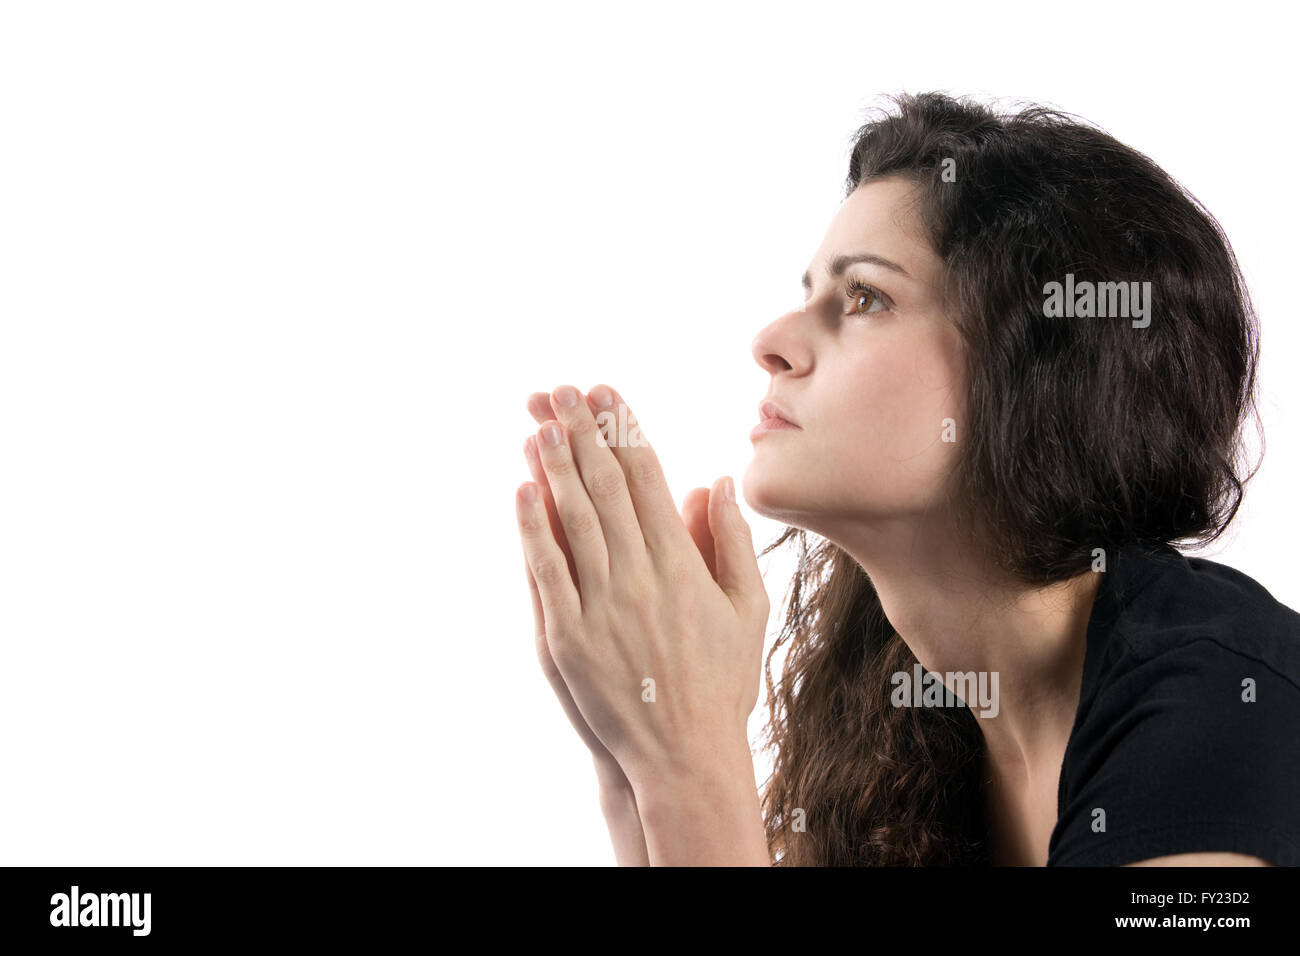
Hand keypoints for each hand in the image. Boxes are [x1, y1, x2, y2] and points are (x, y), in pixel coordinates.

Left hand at [515, 384, 769, 791]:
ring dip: (556, 466)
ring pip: (575, 520)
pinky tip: (522, 490)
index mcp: (685, 566)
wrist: (684, 755)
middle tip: (563, 391)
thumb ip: (732, 542)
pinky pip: (546, 571)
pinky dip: (533, 527)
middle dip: (584, 432)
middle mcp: (641, 578)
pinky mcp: (567, 638)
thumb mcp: (747, 609)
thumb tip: (716, 481)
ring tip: (540, 422)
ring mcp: (601, 607)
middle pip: (607, 488)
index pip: (649, 480)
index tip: (608, 394)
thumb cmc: (721, 681)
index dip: (626, 431)